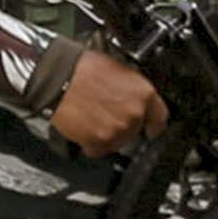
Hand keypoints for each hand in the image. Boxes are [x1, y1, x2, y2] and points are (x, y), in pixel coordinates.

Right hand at [53, 45, 169, 155]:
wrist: (57, 78)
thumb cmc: (82, 69)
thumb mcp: (119, 72)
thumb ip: (132, 91)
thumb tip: (132, 100)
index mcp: (144, 94)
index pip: (160, 118)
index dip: (153, 124)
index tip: (150, 129)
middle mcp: (135, 114)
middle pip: (135, 131)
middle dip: (123, 126)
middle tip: (106, 116)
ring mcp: (118, 130)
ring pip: (118, 142)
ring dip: (107, 136)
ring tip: (92, 119)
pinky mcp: (98, 142)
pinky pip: (98, 150)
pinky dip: (90, 144)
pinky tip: (83, 128)